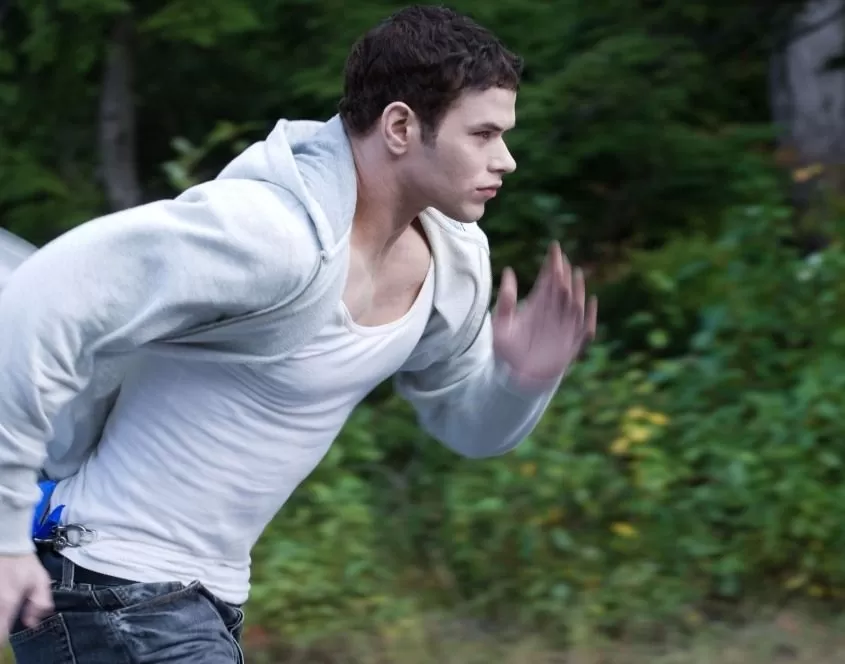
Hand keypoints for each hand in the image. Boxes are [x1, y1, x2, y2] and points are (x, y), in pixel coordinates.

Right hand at [0, 553, 52, 642]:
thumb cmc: (22, 562)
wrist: (5, 543)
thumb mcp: (40, 579)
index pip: (0, 636)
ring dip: (0, 615)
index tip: (6, 635)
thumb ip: (40, 603)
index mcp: (7, 603)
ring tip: (5, 606)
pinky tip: (2, 598)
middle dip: (1, 626)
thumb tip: (34, 623)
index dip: (3, 639)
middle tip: (6, 617)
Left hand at [492, 241, 596, 386]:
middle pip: (561, 289)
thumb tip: (509, 271)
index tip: (554, 247)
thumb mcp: (501, 324)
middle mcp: (552, 314)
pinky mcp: (569, 345)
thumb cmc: (506, 353)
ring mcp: (562, 329)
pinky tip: (590, 303)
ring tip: (575, 275)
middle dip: (562, 273)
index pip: (547, 280)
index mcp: (537, 306)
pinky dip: (588, 317)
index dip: (552, 264)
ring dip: (575, 290)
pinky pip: (583, 329)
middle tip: (561, 259)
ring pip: (573, 305)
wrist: (515, 379)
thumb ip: (505, 299)